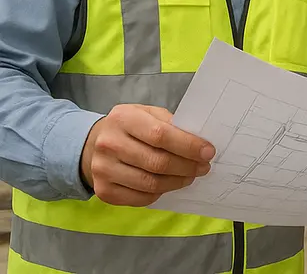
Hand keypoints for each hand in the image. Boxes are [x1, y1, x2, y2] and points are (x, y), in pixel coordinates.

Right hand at [79, 104, 214, 206]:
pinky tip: (169, 184)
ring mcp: (103, 170)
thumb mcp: (148, 114)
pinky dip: (160, 193)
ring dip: (177, 181)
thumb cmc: (130, 127)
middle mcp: (109, 144)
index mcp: (123, 118)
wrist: (94, 144)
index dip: (188, 146)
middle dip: (187, 166)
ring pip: (150, 183)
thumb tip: (198, 143)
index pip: (161, 135)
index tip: (208, 152)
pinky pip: (140, 198)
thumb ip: (170, 124)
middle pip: (157, 162)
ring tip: (190, 176)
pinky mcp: (104, 191)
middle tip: (204, 167)